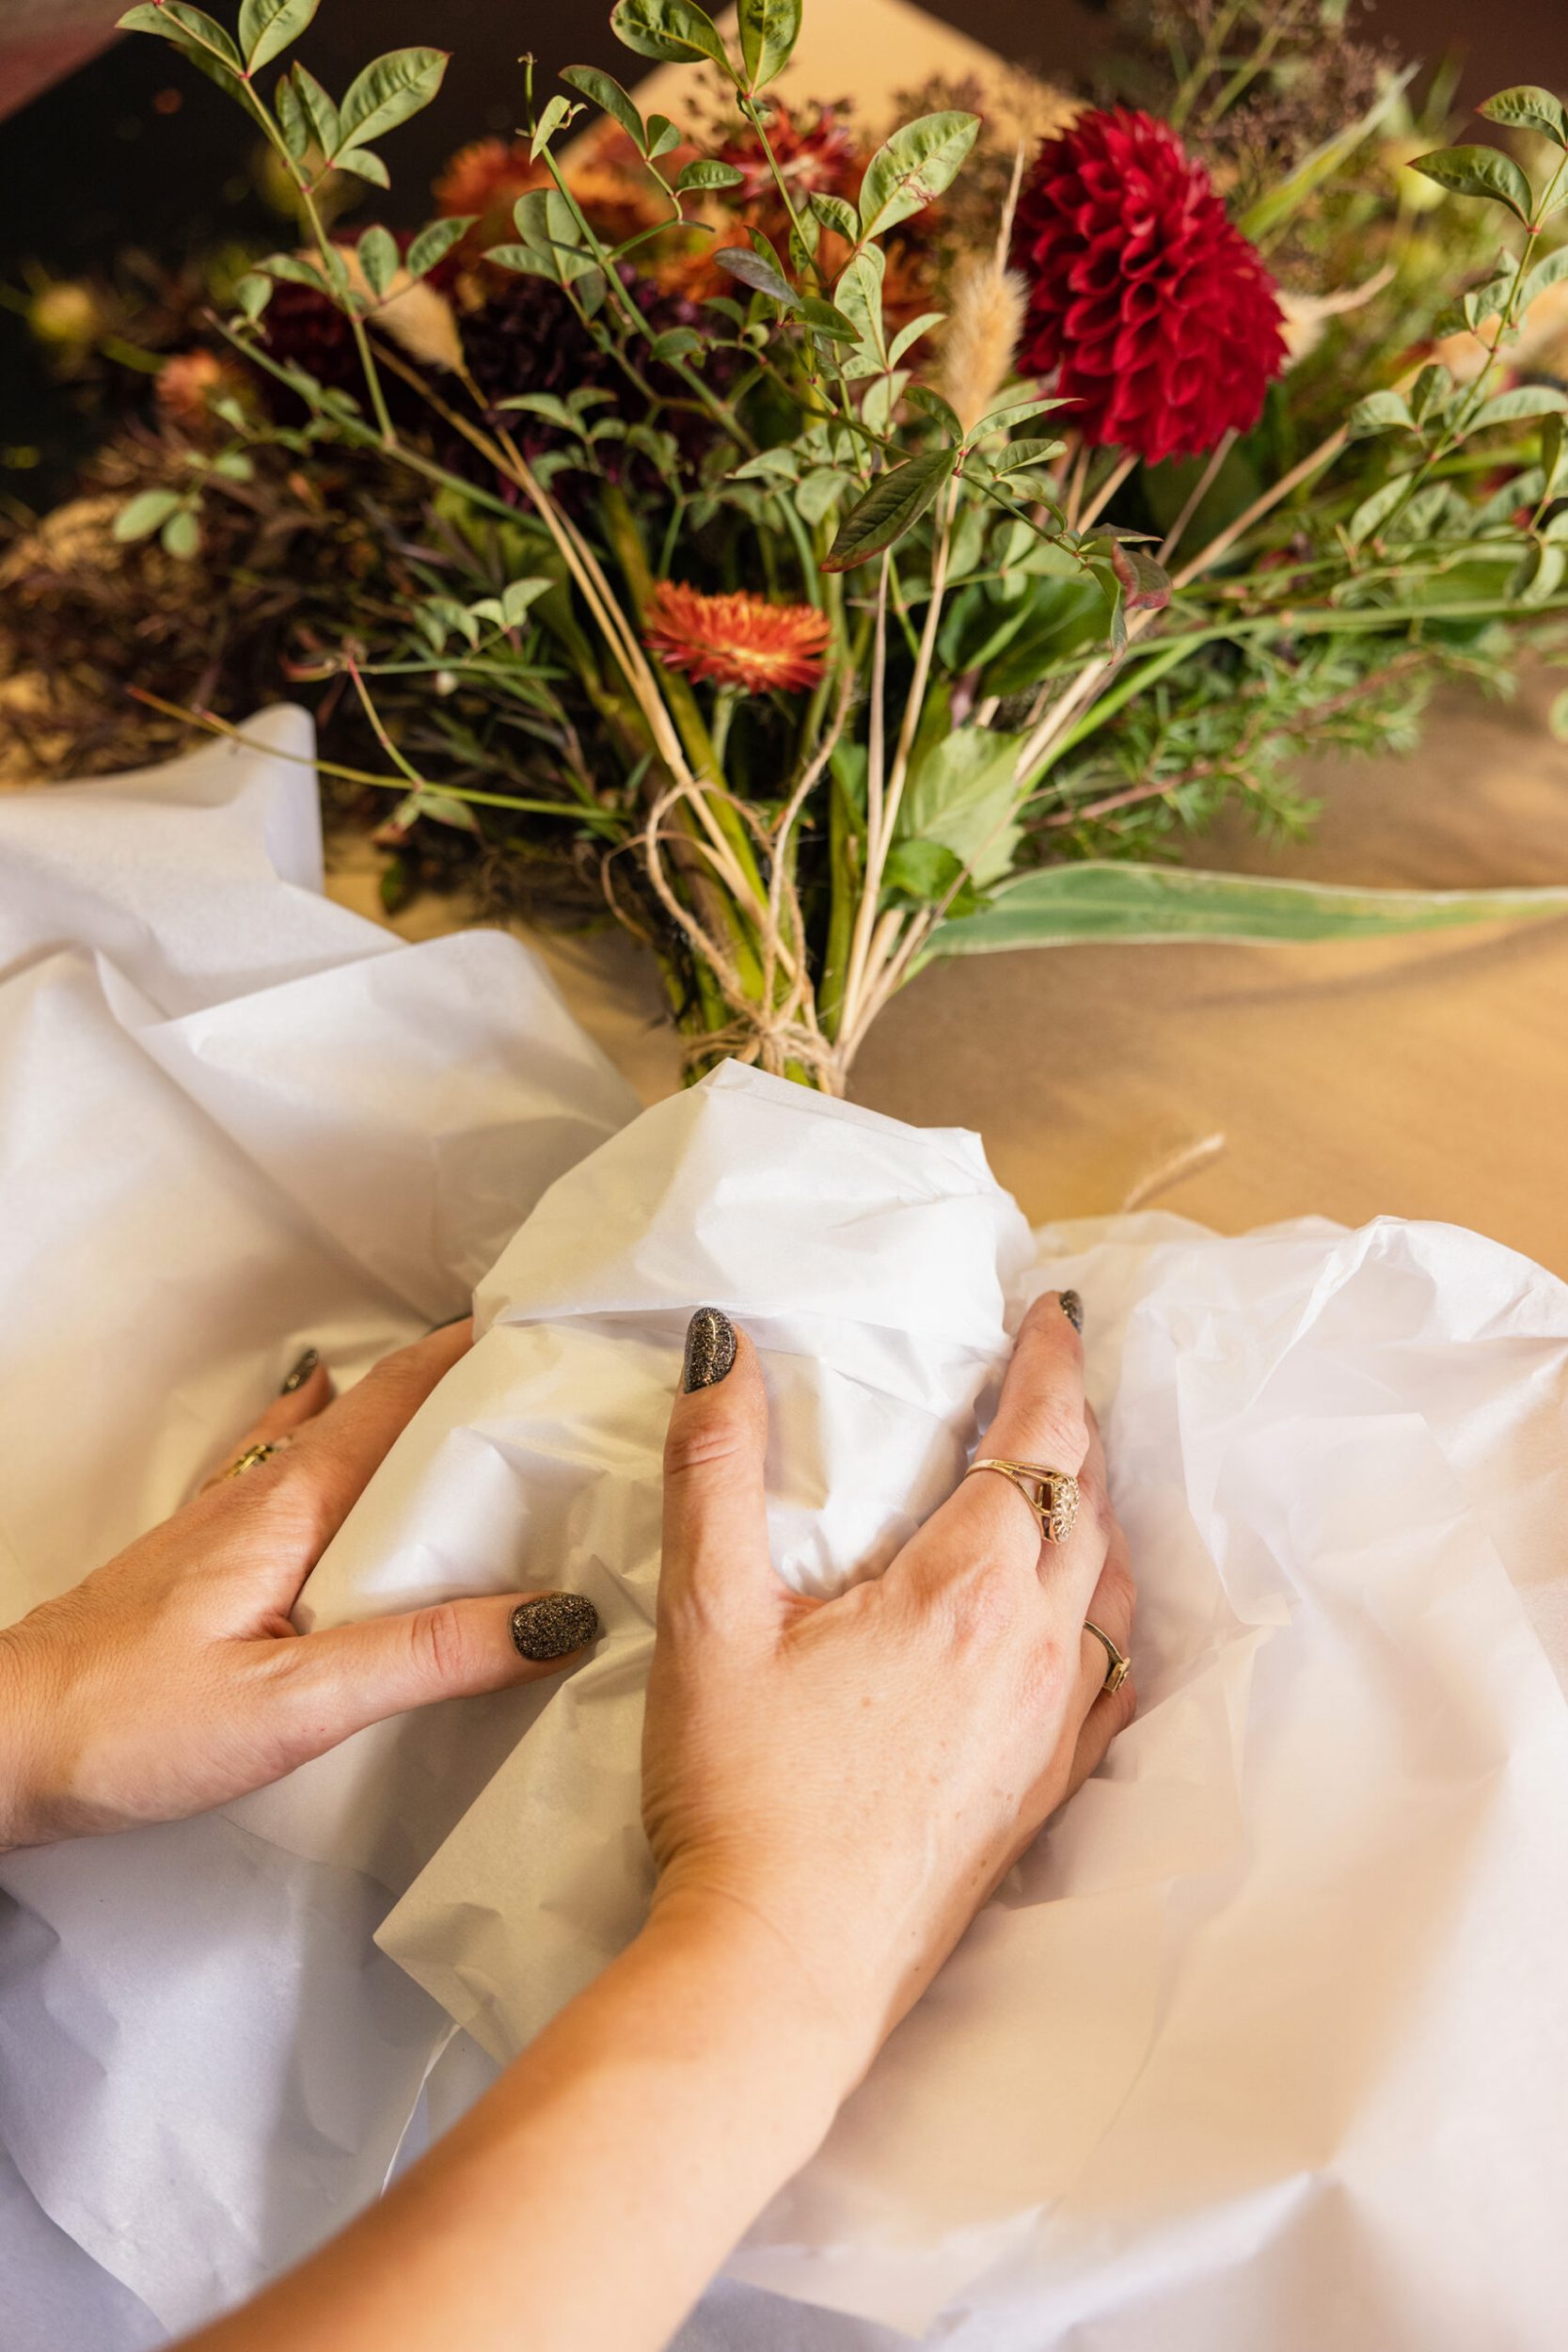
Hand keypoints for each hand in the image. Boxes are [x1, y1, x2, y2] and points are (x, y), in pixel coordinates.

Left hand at [0, 1322, 596, 1849]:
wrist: (1, 1743)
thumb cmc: (126, 1721)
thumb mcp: (296, 1703)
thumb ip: (422, 1657)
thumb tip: (550, 1618)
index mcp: (293, 1506)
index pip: (398, 1401)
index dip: (469, 1360)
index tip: (540, 1329)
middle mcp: (259, 1496)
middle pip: (374, 1414)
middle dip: (454, 1385)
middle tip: (534, 1378)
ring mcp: (224, 1525)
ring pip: (332, 1446)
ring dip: (400, 1424)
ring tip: (465, 1416)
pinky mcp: (203, 1564)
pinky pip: (291, 1480)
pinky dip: (337, 1457)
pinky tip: (327, 1454)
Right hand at [641, 1293, 1135, 2085]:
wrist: (783, 1972)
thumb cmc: (742, 1797)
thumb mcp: (707, 1618)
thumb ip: (716, 1471)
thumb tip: (725, 1347)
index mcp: (967, 1591)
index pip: (1040, 1443)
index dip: (1052, 1366)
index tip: (1053, 1311)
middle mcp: (1036, 1652)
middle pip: (1087, 1505)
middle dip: (1076, 1426)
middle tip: (1055, 1373)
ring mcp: (1050, 1730)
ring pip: (1110, 1588)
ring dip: (1095, 1514)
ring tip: (1067, 1476)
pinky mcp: (1040, 1795)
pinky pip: (1107, 1672)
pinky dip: (1102, 1609)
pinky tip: (1075, 1620)